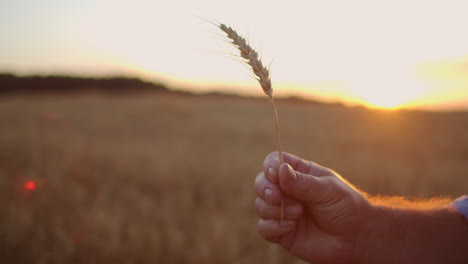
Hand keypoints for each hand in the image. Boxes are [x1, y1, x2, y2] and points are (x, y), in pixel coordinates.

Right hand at [255, 152, 370, 263]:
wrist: (356, 238)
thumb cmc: (346, 207)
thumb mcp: (327, 189)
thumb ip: (303, 182)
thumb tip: (280, 170)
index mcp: (299, 173)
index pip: (274, 162)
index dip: (270, 166)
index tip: (275, 174)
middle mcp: (287, 191)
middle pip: (261, 182)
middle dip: (266, 189)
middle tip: (278, 197)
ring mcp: (283, 212)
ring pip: (260, 205)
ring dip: (273, 209)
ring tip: (298, 213)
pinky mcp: (281, 232)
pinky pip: (263, 228)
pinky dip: (273, 227)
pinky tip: (290, 227)